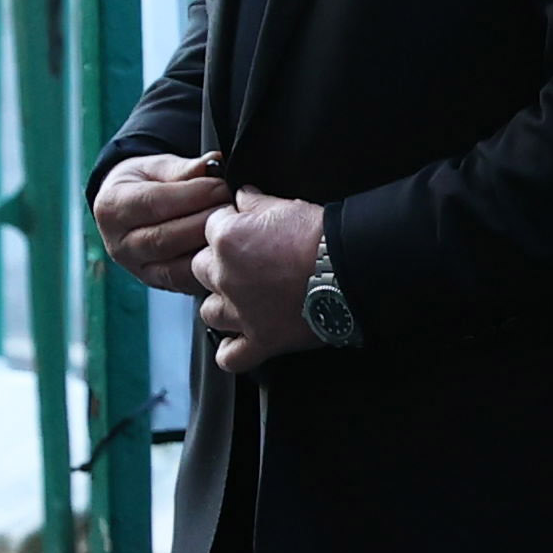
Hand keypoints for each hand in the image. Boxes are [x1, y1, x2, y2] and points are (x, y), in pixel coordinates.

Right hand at [93, 152, 229, 293]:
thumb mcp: (159, 167)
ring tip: (233, 229)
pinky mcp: (159, 282)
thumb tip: (212, 163)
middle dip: (205, 222)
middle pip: (165, 238)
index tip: (220, 186)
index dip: (192, 195)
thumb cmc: (149, 183)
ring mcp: (138, 268)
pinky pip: (187, 282)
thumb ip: (184, 169)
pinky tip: (227, 254)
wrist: (134, 208)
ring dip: (209, 247)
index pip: (153, 203)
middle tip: (233, 208)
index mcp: (111, 207)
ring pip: (177, 265)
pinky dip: (209, 270)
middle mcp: (118, 242)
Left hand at [192, 183, 325, 374]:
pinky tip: (237, 342)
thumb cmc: (322, 237)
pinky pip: (231, 357)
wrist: (352, 269)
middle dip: (219, 265)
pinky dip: (231, 352)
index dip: (230, 227)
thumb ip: (255, 201)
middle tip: (246, 264)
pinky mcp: (262, 340)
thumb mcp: (286, 205)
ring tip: (241, 299)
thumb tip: (243, 196)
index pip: (211, 228)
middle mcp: (225, 277)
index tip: (247, 230)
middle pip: (201, 269)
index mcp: (227, 239)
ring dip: (221, 304)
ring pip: (209, 311)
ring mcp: (241, 312)